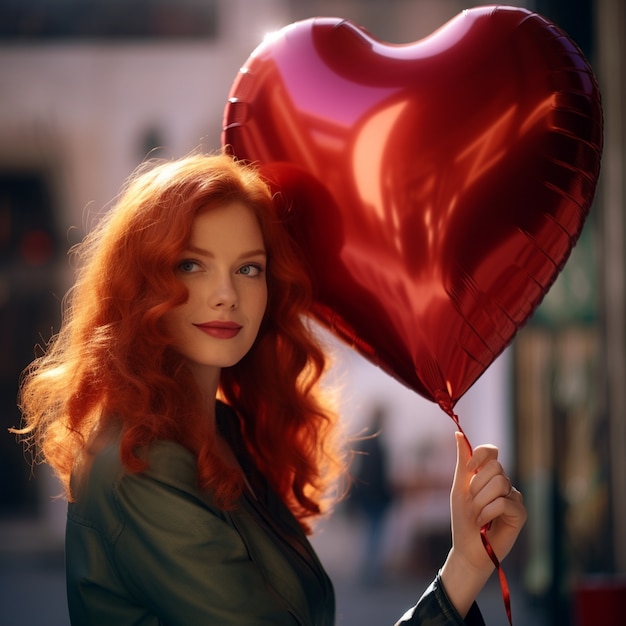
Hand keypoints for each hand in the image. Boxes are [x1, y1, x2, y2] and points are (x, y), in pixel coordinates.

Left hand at [440, 432, 526, 616]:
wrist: (468, 547)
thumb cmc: (463, 518)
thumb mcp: (459, 487)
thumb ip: (463, 461)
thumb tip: (458, 433)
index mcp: (487, 474)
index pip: (491, 451)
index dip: (480, 456)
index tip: (469, 470)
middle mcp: (503, 482)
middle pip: (496, 467)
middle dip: (477, 486)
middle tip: (472, 504)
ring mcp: (514, 497)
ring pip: (500, 484)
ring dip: (481, 502)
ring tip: (478, 515)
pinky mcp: (520, 513)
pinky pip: (504, 503)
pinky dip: (488, 513)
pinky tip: (486, 524)